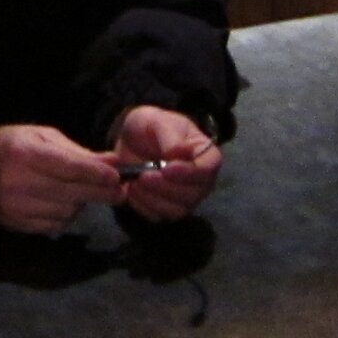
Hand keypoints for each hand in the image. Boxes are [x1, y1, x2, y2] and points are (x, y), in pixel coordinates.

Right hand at [0, 123, 125, 235]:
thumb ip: (78, 152)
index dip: (95, 173)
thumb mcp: (43, 137)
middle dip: (99, 192)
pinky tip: (62, 201)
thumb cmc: (14, 145)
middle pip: (70, 193)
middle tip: (120, 191)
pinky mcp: (17, 224)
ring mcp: (16, 207)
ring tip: (79, 189)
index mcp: (24, 153)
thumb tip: (113, 163)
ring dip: (80, 202)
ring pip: (66, 211)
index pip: (67, 167)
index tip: (118, 176)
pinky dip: (66, 214)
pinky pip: (55, 224)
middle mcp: (17, 182)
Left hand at [109, 105, 220, 223]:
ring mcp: (185, 198)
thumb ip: (170, 136)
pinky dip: (143, 205)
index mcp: (205, 155)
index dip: (188, 172)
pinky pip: (159, 216)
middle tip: (143, 175)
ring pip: (176, 210)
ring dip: (152, 198)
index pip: (207, 170)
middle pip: (192, 194)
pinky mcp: (166, 209)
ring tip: (134, 181)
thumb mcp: (158, 121)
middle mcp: (200, 181)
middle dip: (165, 186)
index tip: (166, 168)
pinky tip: (131, 190)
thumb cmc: (151, 126)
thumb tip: (180, 152)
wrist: (131, 139)